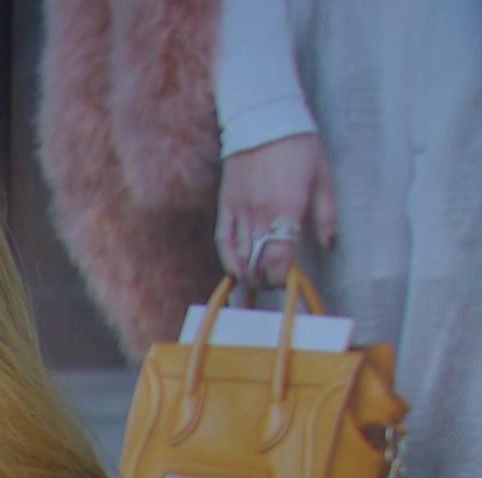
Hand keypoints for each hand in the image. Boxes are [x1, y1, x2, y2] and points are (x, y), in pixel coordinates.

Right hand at [215, 133, 337, 289]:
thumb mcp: (323, 177)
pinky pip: (223, 239)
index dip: (282, 276)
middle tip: (275, 282)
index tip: (288, 283)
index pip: (280, 257)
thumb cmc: (300, 146)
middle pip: (259, 261)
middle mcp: (261, 214)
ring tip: (257, 281)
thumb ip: (327, 214)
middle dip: (267, 278)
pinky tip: (235, 270)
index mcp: (288, 209)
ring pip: (240, 254)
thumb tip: (328, 243)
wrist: (264, 120)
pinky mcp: (227, 204)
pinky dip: (228, 258)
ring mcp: (240, 210)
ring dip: (249, 272)